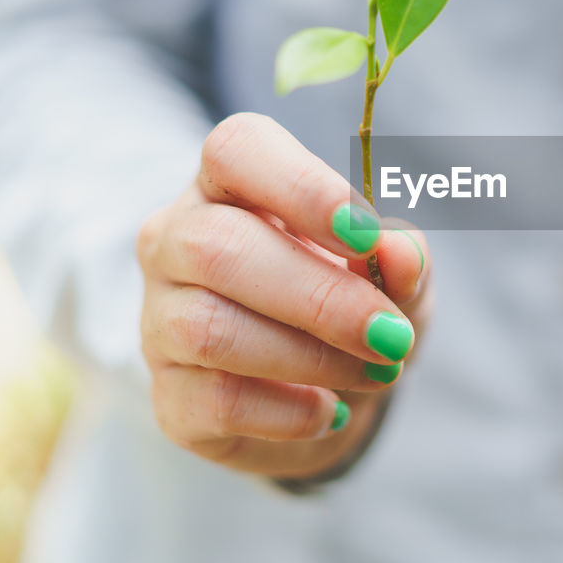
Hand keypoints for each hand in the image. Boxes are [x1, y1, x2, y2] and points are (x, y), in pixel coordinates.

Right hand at [136, 113, 431, 478]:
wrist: (334, 394)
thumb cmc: (357, 304)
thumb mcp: (397, 273)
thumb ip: (402, 255)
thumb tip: (399, 254)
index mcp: (231, 185)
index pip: (236, 150)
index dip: (301, 187)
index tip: (365, 236)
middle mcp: (177, 241)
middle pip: (216, 249)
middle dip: (321, 298)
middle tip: (393, 335)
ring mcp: (161, 320)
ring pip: (210, 330)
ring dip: (312, 358)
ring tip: (377, 372)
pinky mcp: (169, 398)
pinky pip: (216, 401)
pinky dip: (289, 412)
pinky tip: (332, 410)